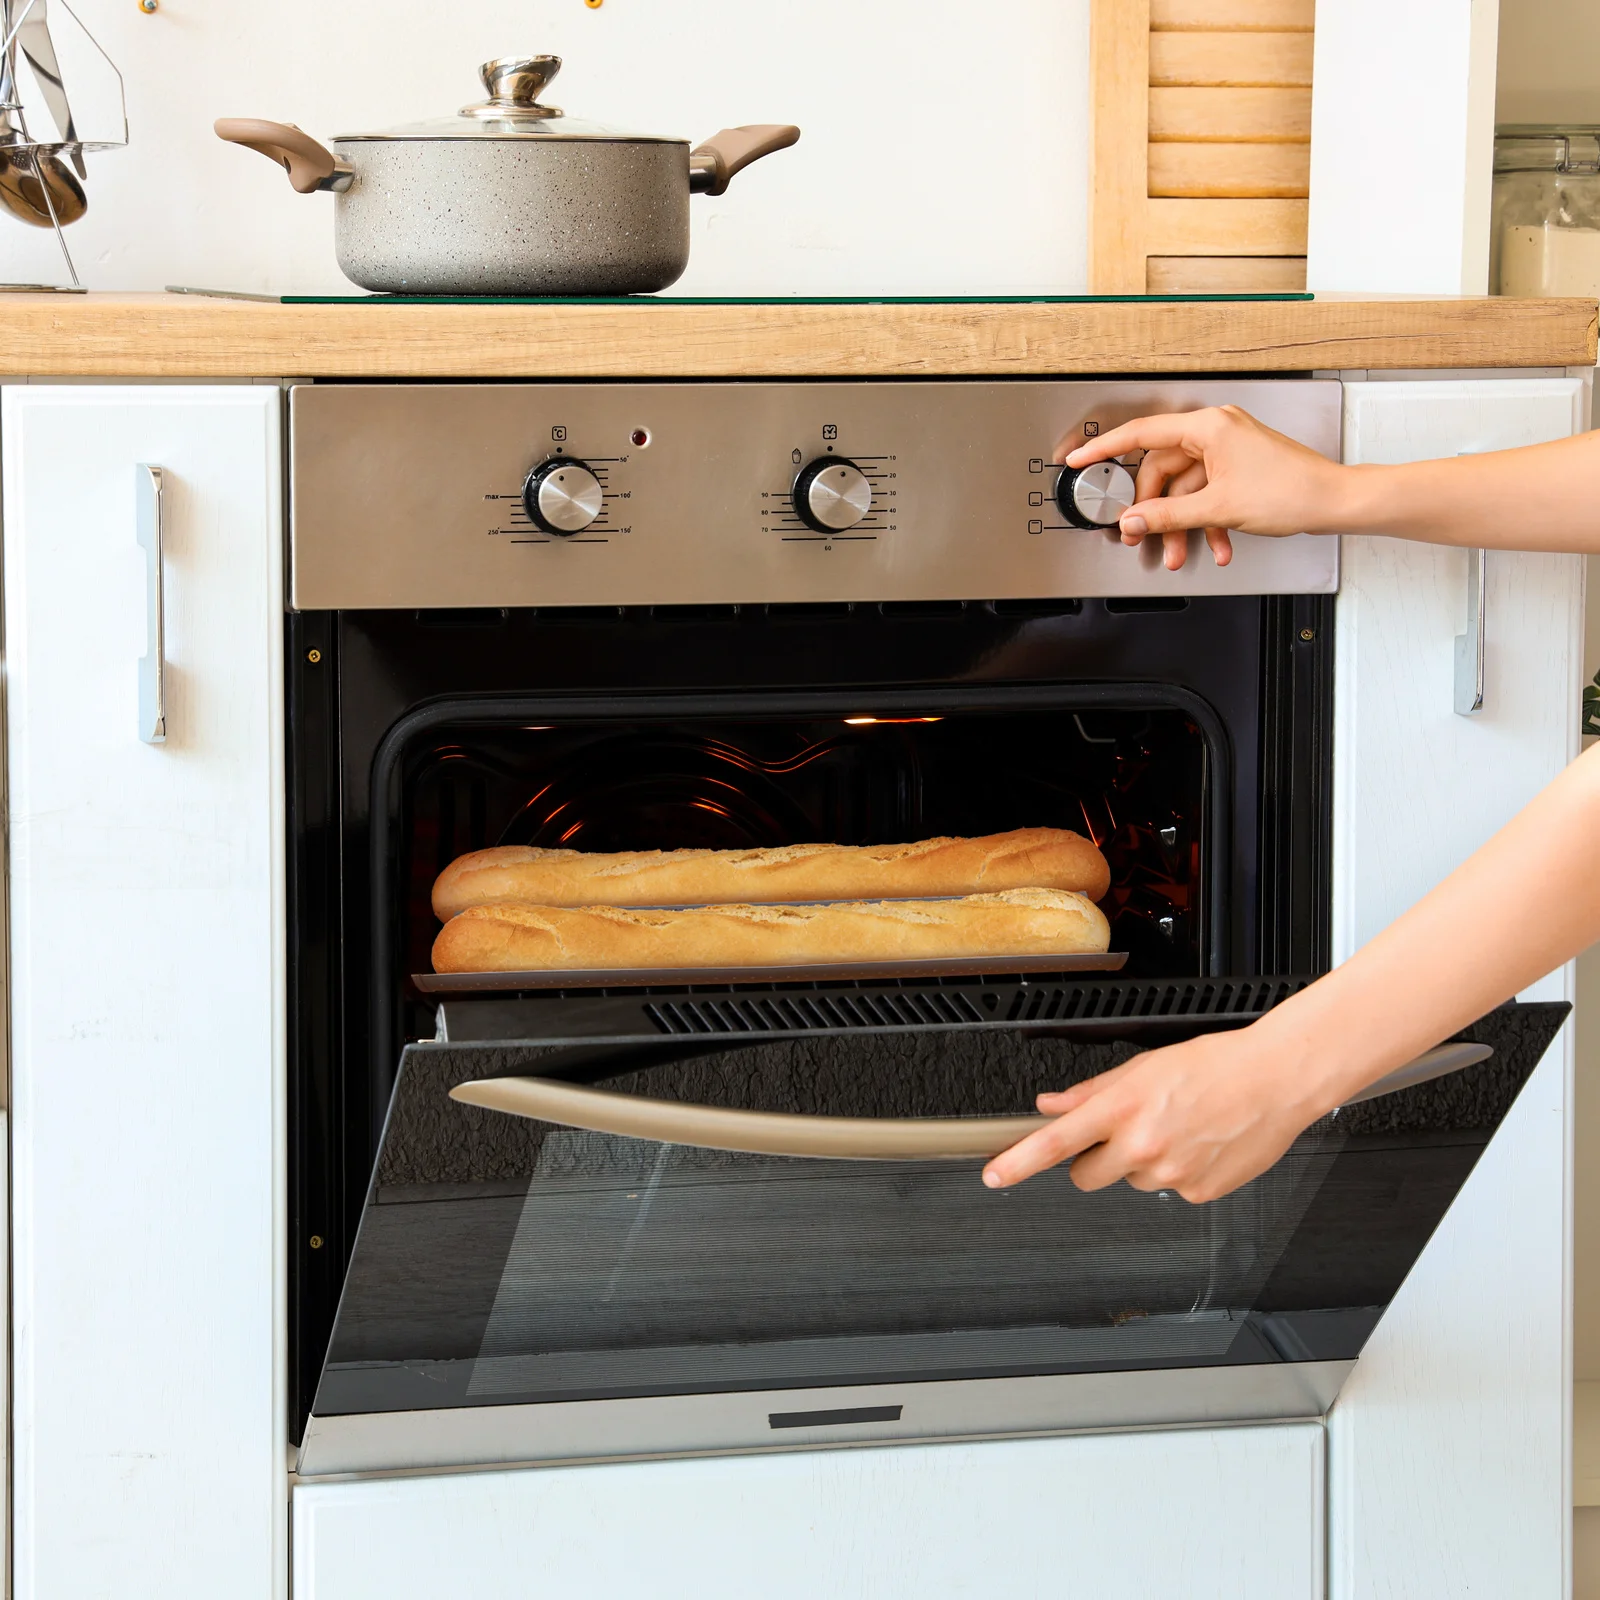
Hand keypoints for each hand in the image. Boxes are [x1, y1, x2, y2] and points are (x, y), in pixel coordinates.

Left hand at [981, 1024, 1339, 1202]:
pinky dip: (1178, 1172)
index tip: (994, 1175)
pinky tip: (1199, 1144)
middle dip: (1093, 1160)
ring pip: (1131, 1181)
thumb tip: (1051, 1104)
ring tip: (1176, 1129)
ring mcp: (1170, 1174)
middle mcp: (1142, 1144)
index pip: (1055, 1142)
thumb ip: (1091, 1091)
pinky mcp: (1197, 1193)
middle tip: (1123, 1133)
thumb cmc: (1213, 1064)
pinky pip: (1169, 1190)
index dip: (1018, 1162)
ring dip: (1142, 1162)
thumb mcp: (1143, 1067)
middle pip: (1086, 1175)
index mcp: (1122, 1107)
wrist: (1274, 1079)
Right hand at [1057, 404, 1350, 571]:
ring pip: (1184, 488)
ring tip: (1178, 551)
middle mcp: (1216, 431)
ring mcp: (1228, 449)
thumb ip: (1168, 515)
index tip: (1080, 461)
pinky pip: (1206, 493)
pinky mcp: (1238, 468)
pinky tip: (1213, 544)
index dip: (1105, 450)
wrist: (1333, 501)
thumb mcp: (1218, 508)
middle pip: (1162, 471)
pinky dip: (1205, 521)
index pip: (1141, 434)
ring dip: (1180, 524)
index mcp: (1208, 427)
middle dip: (1153, 510)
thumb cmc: (1292, 491)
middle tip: (1140, 534)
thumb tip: (1133, 520)